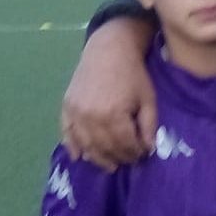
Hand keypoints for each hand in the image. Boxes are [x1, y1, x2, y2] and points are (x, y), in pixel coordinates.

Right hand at [61, 18, 156, 170]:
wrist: (108, 50)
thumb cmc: (132, 74)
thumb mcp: (148, 98)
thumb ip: (149, 125)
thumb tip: (149, 149)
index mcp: (113, 115)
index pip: (125, 144)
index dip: (135, 153)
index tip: (143, 155)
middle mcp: (91, 117)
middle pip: (105, 148)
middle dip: (120, 157)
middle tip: (129, 161)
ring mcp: (76, 113)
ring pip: (86, 145)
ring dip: (98, 159)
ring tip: (110, 165)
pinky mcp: (66, 107)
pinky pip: (67, 132)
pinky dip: (71, 147)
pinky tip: (79, 157)